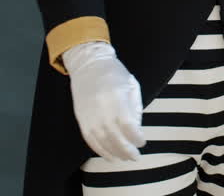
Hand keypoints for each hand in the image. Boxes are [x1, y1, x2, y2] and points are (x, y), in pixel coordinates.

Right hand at [63, 41, 145, 161]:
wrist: (88, 65)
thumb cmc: (114, 74)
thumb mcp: (132, 85)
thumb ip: (135, 108)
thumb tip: (136, 131)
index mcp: (116, 97)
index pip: (127, 124)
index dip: (136, 137)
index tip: (142, 141)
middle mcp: (101, 108)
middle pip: (114, 136)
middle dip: (127, 150)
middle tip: (135, 156)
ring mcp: (89, 115)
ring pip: (102, 141)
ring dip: (114, 153)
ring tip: (125, 158)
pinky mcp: (81, 119)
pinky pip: (90, 140)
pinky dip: (100, 150)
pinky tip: (109, 156)